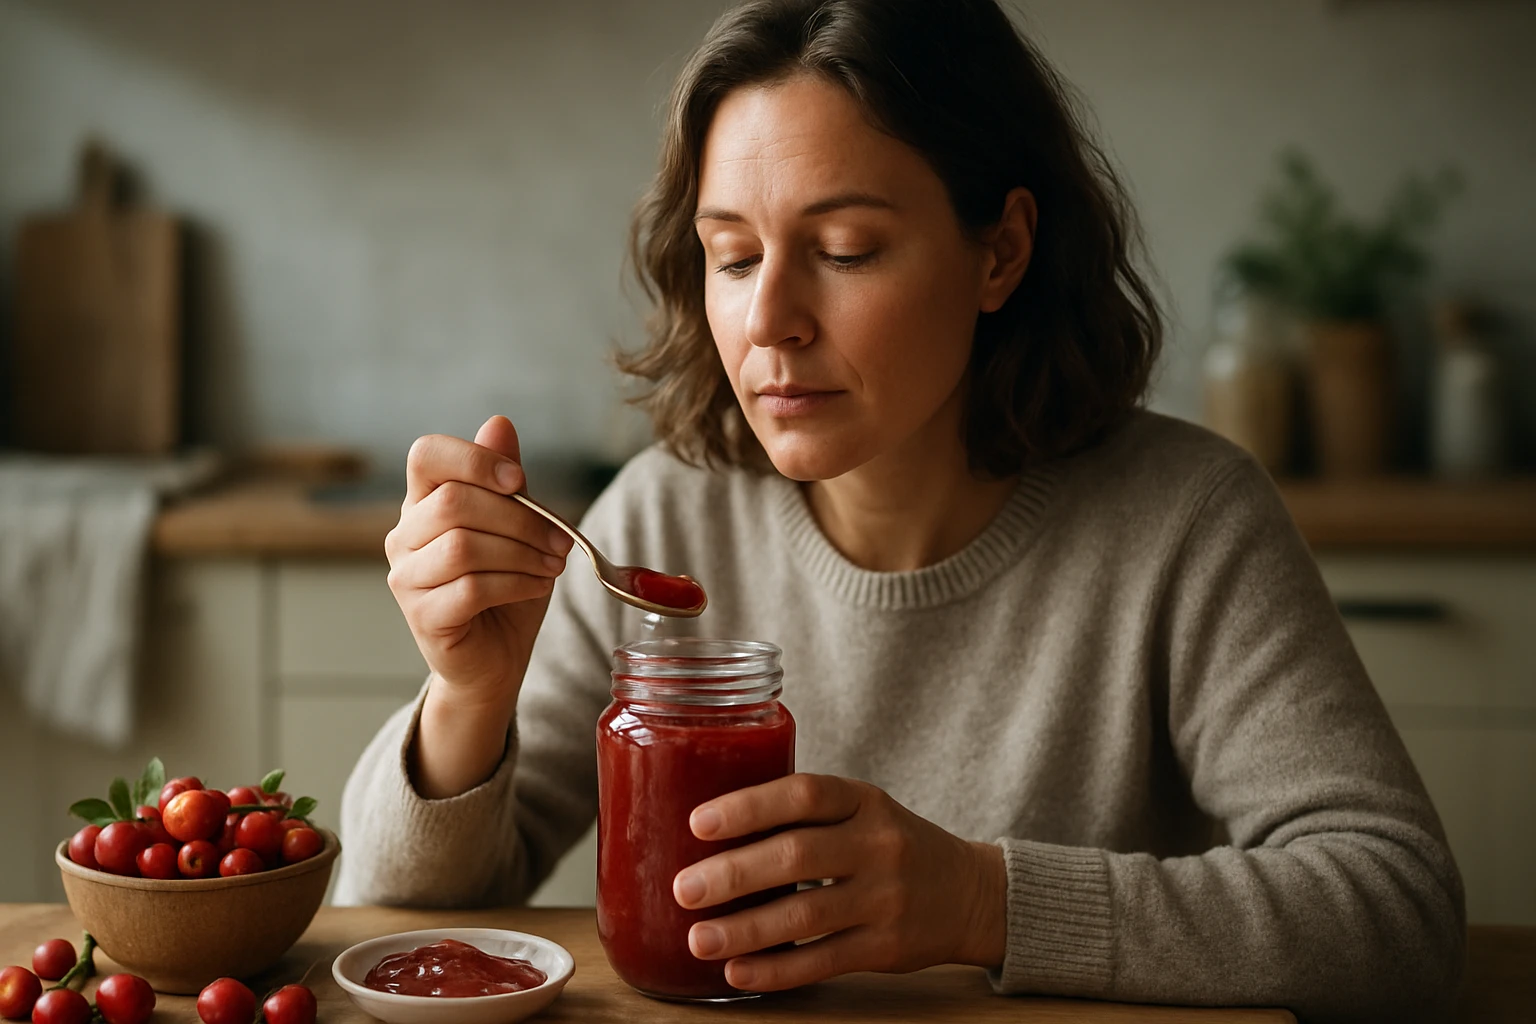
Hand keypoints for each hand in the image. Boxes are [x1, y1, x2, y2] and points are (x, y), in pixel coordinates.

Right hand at [385, 416, 573, 795]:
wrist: (496, 660)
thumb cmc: (505, 587)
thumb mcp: (516, 527)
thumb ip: (505, 481)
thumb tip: (499, 423)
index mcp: (423, 502)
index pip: (426, 455)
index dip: (474, 459)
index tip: (518, 481)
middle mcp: (404, 536)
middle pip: (453, 502)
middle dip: (519, 518)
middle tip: (559, 540)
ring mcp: (407, 579)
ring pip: (463, 546)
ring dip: (522, 553)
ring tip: (552, 565)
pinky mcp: (423, 616)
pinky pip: (471, 588)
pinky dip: (516, 584)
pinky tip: (536, 587)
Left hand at [671, 774, 1006, 990]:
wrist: (969, 892)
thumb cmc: (892, 845)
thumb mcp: (861, 811)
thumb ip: (804, 815)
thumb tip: (711, 832)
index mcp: (864, 800)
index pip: (804, 794)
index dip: (749, 807)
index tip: (698, 823)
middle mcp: (878, 845)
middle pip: (798, 856)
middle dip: (733, 874)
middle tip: (685, 888)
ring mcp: (886, 898)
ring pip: (806, 916)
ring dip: (745, 930)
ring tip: (699, 939)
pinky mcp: (887, 947)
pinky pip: (823, 962)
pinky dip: (776, 969)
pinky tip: (739, 971)